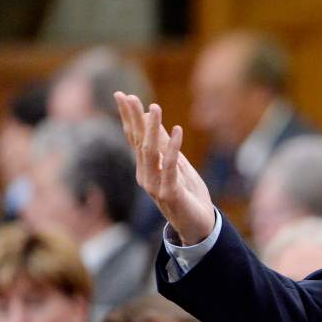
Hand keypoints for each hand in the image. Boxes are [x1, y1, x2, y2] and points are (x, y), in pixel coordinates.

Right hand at [115, 92, 214, 244]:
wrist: (199, 226)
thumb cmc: (188, 195)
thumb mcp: (178, 165)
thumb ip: (167, 145)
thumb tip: (156, 121)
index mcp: (146, 168)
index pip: (135, 138)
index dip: (129, 117)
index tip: (122, 95)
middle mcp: (146, 175)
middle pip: (137, 142)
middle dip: (133, 118)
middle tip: (127, 96)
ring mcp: (155, 185)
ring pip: (151, 152)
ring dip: (153, 129)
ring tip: (154, 108)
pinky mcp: (169, 194)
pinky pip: (171, 167)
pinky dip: (174, 148)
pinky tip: (177, 130)